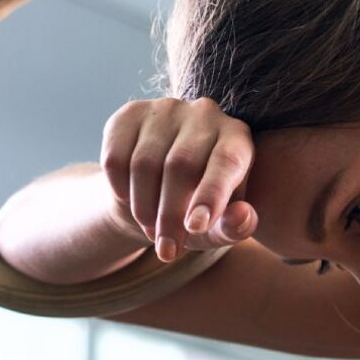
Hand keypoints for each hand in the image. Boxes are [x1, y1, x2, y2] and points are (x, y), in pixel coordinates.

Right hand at [100, 97, 256, 260]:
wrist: (160, 190)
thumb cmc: (203, 210)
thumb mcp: (222, 225)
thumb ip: (237, 226)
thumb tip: (242, 216)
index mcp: (238, 138)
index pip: (226, 162)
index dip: (211, 195)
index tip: (195, 228)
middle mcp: (206, 114)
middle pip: (182, 165)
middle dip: (171, 216)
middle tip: (167, 250)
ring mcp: (166, 109)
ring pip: (145, 163)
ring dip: (143, 207)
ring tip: (151, 230)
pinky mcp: (131, 113)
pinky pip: (116, 155)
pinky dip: (119, 188)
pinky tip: (130, 201)